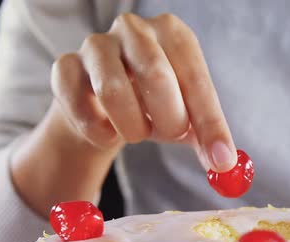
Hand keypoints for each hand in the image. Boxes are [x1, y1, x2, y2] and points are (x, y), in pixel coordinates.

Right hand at [51, 13, 235, 170]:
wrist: (104, 103)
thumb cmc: (155, 104)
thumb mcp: (187, 116)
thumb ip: (206, 137)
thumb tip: (224, 164)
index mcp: (174, 34)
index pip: (196, 79)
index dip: (210, 124)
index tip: (220, 161)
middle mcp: (134, 29)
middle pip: (156, 76)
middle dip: (169, 120)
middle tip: (171, 135)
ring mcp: (96, 45)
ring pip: (112, 90)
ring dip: (132, 127)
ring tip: (138, 132)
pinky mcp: (64, 67)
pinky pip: (78, 105)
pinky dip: (97, 131)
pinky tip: (107, 132)